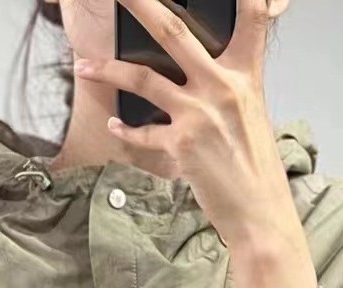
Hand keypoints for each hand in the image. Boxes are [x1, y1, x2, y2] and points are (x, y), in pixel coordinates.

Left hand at [73, 0, 304, 256]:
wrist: (258, 211)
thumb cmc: (255, 167)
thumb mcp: (252, 114)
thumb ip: (229, 85)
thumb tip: (203, 71)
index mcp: (245, 76)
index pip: (253, 20)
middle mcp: (222, 87)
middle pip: (174, 31)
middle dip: (141, 4)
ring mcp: (199, 114)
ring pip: (142, 78)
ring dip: (107, 70)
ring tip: (84, 66)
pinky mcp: (181, 144)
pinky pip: (141, 131)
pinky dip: (124, 130)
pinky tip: (113, 124)